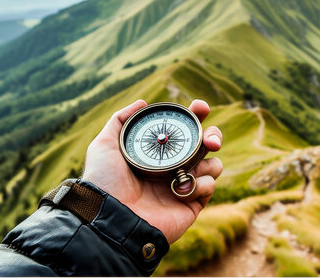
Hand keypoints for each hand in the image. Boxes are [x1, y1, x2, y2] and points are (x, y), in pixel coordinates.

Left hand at [82, 99, 222, 243]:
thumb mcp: (105, 145)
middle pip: (207, 144)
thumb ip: (120, 120)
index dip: (196, 115)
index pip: (183, 129)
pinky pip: (210, 186)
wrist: (112, 216)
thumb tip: (142, 102)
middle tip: (210, 139)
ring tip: (191, 168)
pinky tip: (182, 189)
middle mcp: (175, 166)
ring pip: (214, 164)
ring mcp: (185, 184)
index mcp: (159, 151)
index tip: (200, 107)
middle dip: (214, 135)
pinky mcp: (192, 203)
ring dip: (210, 161)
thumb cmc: (105, 182)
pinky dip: (201, 184)